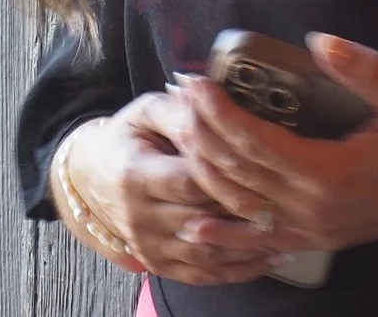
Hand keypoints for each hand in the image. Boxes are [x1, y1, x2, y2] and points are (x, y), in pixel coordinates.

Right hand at [61, 92, 286, 285]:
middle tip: (286, 206)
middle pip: (203, 220)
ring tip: (287, 236)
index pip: (191, 182)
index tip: (262, 173)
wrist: (89, 177)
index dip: (227, 179)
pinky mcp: (157, 264)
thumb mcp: (146, 112)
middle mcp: (139, 217)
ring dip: (248, 249)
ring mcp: (148, 245)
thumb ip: (181, 111)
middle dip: (244, 216)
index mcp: (136, 175)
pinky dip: (237, 271)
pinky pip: (202, 274)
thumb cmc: (126, 137)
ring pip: (207, 254)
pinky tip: (268, 259)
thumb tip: (214, 104)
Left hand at [160, 33, 377, 252]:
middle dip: (201, 132)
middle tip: (180, 97)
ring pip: (239, 204)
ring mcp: (311, 228)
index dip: (219, 112)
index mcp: (329, 171)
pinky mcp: (314, 239)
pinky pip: (259, 240)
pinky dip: (223, 236)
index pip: (255, 140)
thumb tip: (320, 41)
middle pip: (238, 170)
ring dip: (203, 170)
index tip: (196, 84)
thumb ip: (365, 69)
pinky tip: (193, 229)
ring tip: (181, 135)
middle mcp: (312, 206)